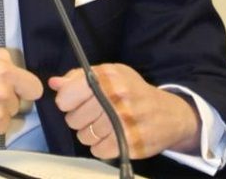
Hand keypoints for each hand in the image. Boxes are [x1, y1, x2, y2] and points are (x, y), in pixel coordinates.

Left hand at [49, 64, 199, 159]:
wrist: (171, 114)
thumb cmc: (135, 91)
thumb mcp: (111, 75)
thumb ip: (79, 77)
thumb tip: (54, 83)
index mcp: (109, 79)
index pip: (66, 97)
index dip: (68, 101)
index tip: (76, 102)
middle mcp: (116, 99)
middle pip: (73, 119)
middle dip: (80, 118)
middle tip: (95, 114)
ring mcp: (124, 123)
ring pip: (84, 136)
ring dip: (91, 133)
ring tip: (105, 125)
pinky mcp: (130, 143)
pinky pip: (98, 151)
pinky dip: (101, 147)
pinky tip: (112, 137)